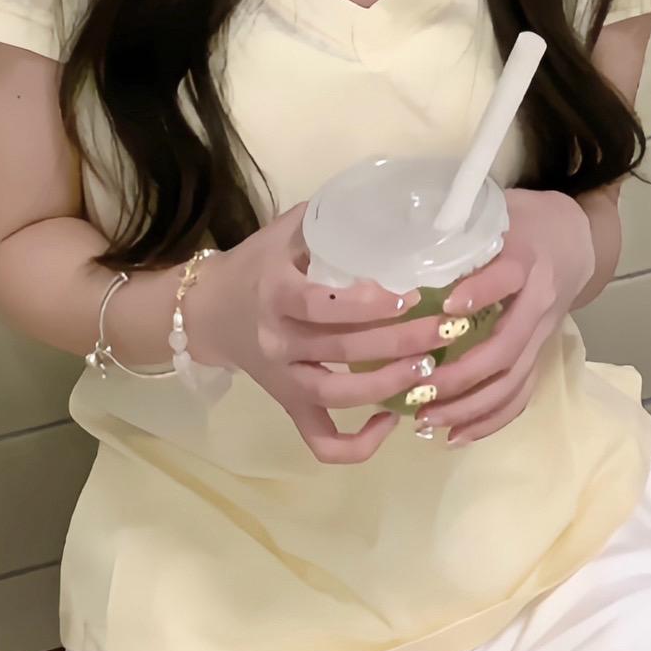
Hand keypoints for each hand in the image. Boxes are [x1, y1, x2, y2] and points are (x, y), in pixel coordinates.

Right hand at [184, 205, 459, 463]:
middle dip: (399, 343)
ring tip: (429, 371)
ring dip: (386, 387)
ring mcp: (283, 379)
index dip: (367, 306)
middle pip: (341, 352)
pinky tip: (392, 421)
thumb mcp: (285, 232)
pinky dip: (356, 446)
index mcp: (276, 294)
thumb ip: (330, 220)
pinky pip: (320, 440)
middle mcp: (277, 341)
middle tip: (443, 331)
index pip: (321, 306)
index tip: (408, 297)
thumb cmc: (256, 264)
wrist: (207, 311)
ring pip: (335, 397)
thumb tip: (391, 204)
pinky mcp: (288, 405)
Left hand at [415, 189, 595, 446]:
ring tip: (428, 420)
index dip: (479, 292)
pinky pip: (521, 394)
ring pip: (513, 380)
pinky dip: (490, 420)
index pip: (507, 276)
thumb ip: (455, 231)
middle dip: (462, 374)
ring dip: (470, 406)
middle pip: (506, 346)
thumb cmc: (520, 222)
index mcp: (525, 257)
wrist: (574, 239)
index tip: (445, 307)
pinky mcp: (540, 354)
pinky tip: (457, 435)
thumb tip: (393, 249)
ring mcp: (541, 333)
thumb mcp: (493, 213)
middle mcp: (538, 300)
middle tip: (418, 389)